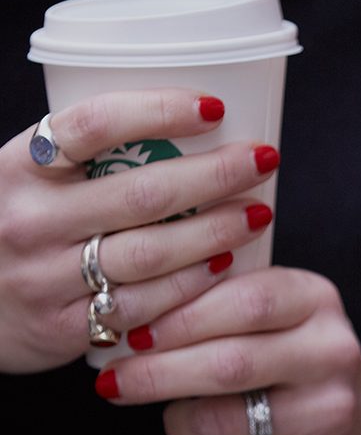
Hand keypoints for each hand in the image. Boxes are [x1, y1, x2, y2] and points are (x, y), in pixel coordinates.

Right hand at [0, 89, 279, 373]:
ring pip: (152, 252)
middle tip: (263, 159)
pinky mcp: (62, 327)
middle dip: (217, 174)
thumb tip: (198, 123)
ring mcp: (44, 277)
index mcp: (20, 166)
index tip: (215, 107)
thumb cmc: (14, 223)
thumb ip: (87, 157)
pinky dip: (193, 284)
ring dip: (217, 230)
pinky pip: (145, 304)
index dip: (160, 110)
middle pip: (143, 193)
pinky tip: (225, 264)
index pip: (94, 124)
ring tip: (257, 212)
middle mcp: (29, 220)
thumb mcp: (30, 178)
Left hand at [93, 267, 360, 434]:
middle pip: (231, 363)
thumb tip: (133, 311)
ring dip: (177, 418)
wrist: (350, 426)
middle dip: (159, 372)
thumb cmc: (289, 355)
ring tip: (174, 412)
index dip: (181, 316)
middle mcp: (334, 352)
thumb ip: (220, 299)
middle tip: (113, 379)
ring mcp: (331, 411)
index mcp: (318, 300)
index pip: (246, 301)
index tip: (131, 330)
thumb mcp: (273, 311)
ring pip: (220, 420)